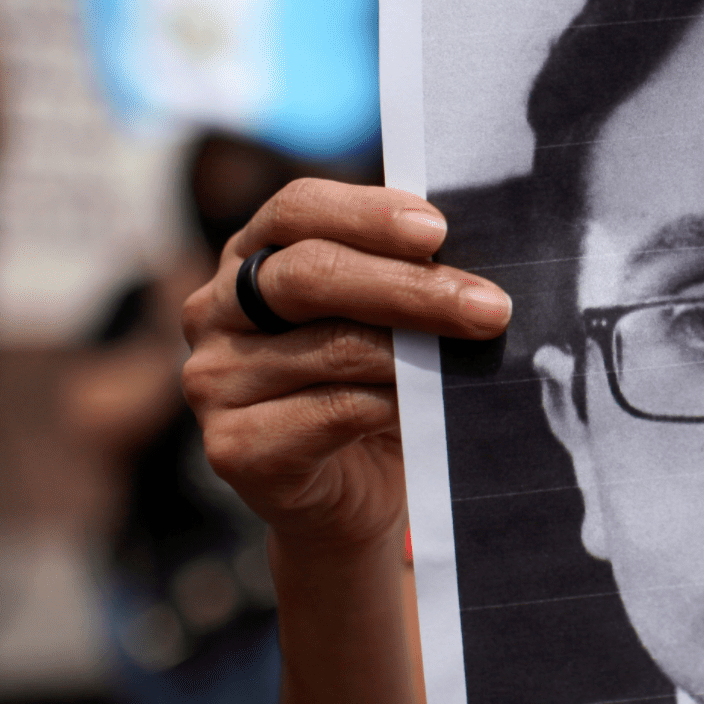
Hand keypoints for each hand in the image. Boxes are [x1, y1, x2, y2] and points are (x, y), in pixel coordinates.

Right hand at [181, 180, 511, 552]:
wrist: (354, 494)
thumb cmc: (375, 384)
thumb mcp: (387, 318)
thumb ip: (404, 275)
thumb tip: (466, 259)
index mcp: (252, 256)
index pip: (296, 209)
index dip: (367, 213)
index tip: (438, 230)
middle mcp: (215, 310)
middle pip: (310, 274)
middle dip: (411, 286)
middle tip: (491, 306)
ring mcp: (213, 380)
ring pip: (331, 345)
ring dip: (417, 348)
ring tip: (479, 351)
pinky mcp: (232, 447)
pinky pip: (329, 412)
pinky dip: (392, 403)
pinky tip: (430, 404)